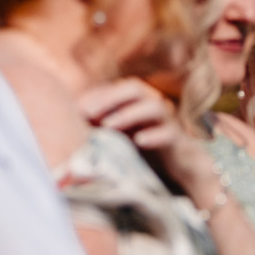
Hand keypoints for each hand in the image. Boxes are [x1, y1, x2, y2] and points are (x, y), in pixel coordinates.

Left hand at [80, 79, 210, 195]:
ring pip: (154, 106)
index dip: (97, 95)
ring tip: (108, 125)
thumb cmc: (145, 148)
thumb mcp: (120, 134)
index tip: (77, 108)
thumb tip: (74, 118)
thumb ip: (102, 123)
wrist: (180, 166)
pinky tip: (139, 141)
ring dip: (129, 114)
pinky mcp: (178, 140)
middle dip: (110, 98)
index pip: (117, 88)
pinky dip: (154, 135)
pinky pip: (169, 133)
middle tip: (88, 113)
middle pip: (135, 88)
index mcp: (139, 102)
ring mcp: (167, 121)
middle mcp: (154, 106)